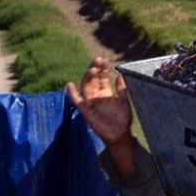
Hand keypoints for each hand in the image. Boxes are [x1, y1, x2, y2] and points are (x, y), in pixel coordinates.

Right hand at [66, 57, 135, 177]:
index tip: (104, 61)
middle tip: (98, 60)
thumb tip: (119, 75)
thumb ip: (122, 89)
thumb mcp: (125, 102)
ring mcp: (90, 103)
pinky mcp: (86, 111)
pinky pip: (77, 102)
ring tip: (92, 70)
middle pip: (93, 79)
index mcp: (106, 92)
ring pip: (86, 87)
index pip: (102, 77)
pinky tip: (69, 85)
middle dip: (95, 69)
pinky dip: (72, 94)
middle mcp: (97, 96)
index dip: (103, 68)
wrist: (120, 135)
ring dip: (88, 78)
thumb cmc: (123, 119)